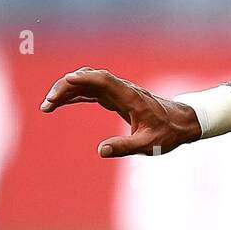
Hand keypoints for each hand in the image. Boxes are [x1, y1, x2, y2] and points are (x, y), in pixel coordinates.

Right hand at [41, 68, 201, 157]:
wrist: (183, 123)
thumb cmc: (168, 133)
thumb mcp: (149, 145)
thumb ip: (126, 147)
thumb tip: (101, 151)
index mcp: (131, 97)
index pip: (103, 81)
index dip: (84, 79)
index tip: (65, 82)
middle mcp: (123, 90)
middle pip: (89, 78)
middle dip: (66, 87)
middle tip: (48, 104)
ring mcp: (119, 92)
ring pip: (88, 83)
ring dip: (67, 91)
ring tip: (47, 106)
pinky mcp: (117, 98)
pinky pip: (91, 91)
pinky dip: (75, 95)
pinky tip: (60, 103)